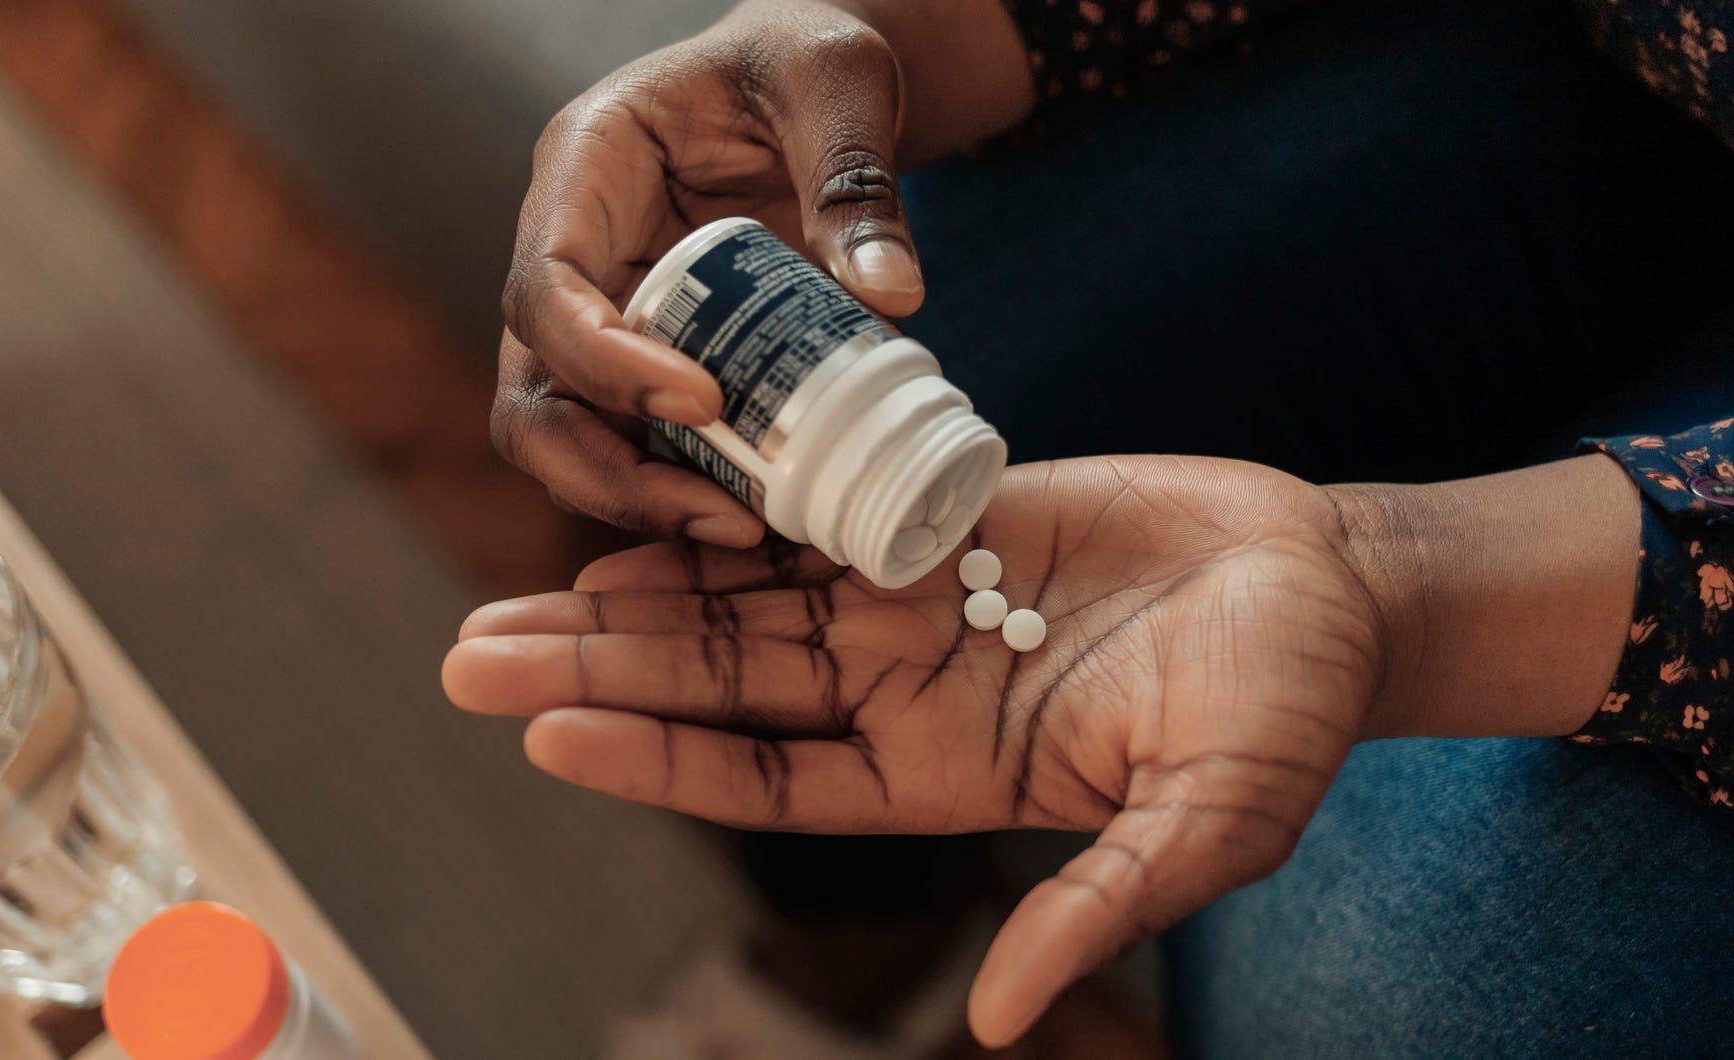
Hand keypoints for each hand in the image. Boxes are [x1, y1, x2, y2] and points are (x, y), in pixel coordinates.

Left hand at [445, 456, 1383, 1044]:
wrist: (1329, 588)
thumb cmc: (1282, 716)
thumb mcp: (1203, 828)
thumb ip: (1099, 908)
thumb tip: (1003, 1024)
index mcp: (940, 775)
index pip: (765, 779)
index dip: (660, 761)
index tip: (550, 738)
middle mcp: (901, 691)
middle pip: (720, 685)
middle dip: (599, 670)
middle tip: (469, 658)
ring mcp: (915, 599)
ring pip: (742, 597)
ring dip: (630, 592)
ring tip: (512, 593)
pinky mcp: (942, 510)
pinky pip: (812, 504)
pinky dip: (728, 501)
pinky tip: (641, 491)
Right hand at [494, 0, 1029, 545]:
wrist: (813, 83)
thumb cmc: (808, 59)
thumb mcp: (839, 87)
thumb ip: (858, 182)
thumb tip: (891, 297)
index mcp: (586, 163)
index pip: (542, 284)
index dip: (601, 360)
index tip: (702, 402)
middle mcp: (569, 248)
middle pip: (531, 388)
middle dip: (605, 467)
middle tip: (720, 514)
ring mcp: (598, 313)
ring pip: (567, 435)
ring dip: (639, 498)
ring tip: (745, 530)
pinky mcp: (643, 359)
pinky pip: (633, 443)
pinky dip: (682, 488)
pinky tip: (759, 517)